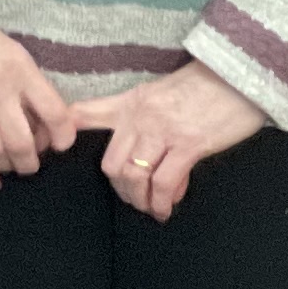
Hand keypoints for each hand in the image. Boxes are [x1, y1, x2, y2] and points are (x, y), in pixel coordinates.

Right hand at [0, 14, 79, 186]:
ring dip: (5, 166)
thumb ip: (28, 84)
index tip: (59, 146)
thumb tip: (41, 122)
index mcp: (20, 71)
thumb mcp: (11, 51)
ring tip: (9, 168)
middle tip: (30, 164)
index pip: (54, 114)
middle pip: (21, 142)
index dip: (62, 138)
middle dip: (30, 162)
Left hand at [69, 62, 268, 222]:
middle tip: (132, 199)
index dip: (61, 135)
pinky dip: (161, 202)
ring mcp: (163, 131)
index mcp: (129, 102)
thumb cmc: (202, 89)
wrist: (236, 78)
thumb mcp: (160, 96)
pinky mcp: (189, 145)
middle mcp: (139, 117)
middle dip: (119, 188)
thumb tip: (150, 169)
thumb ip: (147, 127)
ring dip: (139, 199)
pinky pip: (164, 181)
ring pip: (133, 175)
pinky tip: (165, 210)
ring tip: (148, 208)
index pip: (83, 115)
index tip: (50, 152)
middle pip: (110, 162)